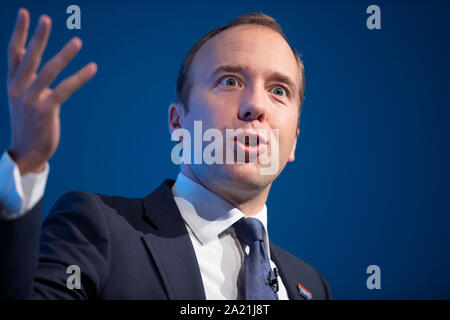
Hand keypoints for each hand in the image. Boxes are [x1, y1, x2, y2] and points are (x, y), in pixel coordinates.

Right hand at [7, 8, 96, 174]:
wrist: (26, 153)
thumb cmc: (28, 125)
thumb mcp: (23, 100)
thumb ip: (30, 83)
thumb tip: (44, 70)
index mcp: (13, 84)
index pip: (14, 53)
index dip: (19, 32)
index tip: (25, 13)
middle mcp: (19, 89)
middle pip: (28, 57)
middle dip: (37, 36)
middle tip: (45, 18)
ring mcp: (31, 100)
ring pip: (48, 71)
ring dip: (64, 55)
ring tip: (77, 41)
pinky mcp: (46, 110)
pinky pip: (65, 89)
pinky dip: (79, 77)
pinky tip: (92, 68)